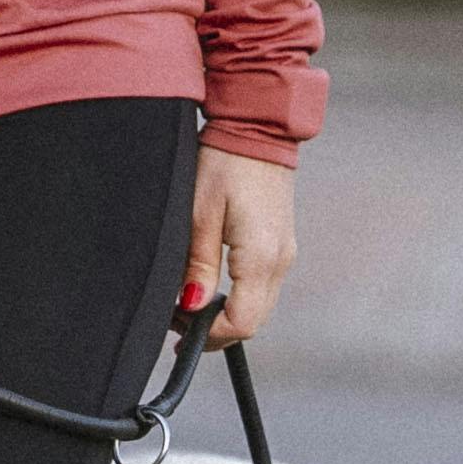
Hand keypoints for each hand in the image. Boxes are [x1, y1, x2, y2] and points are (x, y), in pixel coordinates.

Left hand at [183, 146, 295, 346]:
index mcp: (261, 256)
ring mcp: (284, 252)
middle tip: (178, 324)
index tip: (179, 331)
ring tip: (188, 305)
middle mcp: (280, 260)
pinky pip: (262, 287)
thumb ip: (198, 266)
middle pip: (253, 321)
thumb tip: (191, 307)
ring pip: (259, 306)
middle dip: (215, 330)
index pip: (242, 322)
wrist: (257, 128)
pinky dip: (238, 297)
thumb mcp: (199, 214)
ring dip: (226, 314)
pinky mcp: (281, 244)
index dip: (209, 335)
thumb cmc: (225, 163)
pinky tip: (211, 288)